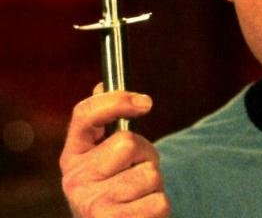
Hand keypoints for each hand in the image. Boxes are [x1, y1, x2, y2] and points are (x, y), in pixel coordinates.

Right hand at [59, 85, 170, 216]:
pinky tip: (142, 213)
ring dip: (154, 183)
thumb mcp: (107, 156)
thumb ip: (106, 123)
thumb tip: (102, 85)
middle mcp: (75, 180)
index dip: (115, 101)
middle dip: (145, 154)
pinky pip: (159, 201)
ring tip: (139, 195)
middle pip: (127, 142)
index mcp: (73, 156)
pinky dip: (158, 206)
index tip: (145, 102)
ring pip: (148, 173)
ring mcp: (92, 204)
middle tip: (138, 170)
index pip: (85, 115)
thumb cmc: (116, 187)